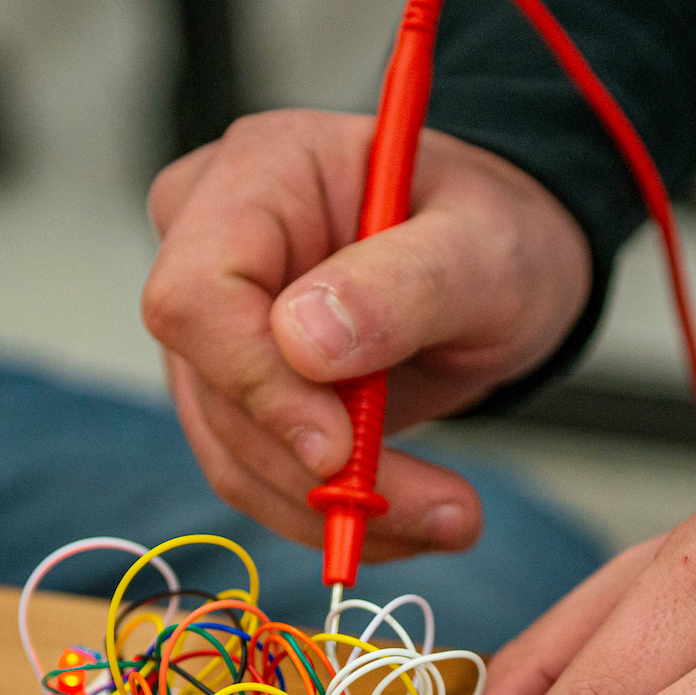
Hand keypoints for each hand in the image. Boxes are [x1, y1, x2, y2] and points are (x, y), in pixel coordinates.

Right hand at [142, 111, 589, 562]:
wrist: (498, 269)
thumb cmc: (493, 233)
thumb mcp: (484, 249)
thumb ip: (402, 284)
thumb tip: (302, 343)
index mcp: (259, 175)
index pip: (197, 295)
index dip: (256, 383)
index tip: (340, 448)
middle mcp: (212, 244)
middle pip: (212, 388)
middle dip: (318, 471)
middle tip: (443, 511)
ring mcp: (215, 325)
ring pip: (230, 449)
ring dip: (333, 509)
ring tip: (448, 519)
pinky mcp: (236, 390)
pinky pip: (258, 473)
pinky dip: (331, 513)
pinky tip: (410, 518)